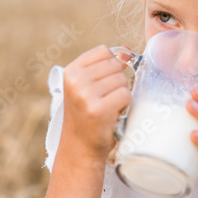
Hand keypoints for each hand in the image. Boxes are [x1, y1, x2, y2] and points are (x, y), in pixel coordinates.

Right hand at [61, 45, 131, 159]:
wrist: (80, 148)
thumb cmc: (87, 116)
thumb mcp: (88, 87)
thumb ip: (105, 66)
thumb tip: (126, 50)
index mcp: (71, 71)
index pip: (104, 51)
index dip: (112, 65)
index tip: (105, 83)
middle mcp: (75, 81)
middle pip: (115, 65)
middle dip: (118, 81)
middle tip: (107, 98)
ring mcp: (85, 95)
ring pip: (122, 80)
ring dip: (122, 94)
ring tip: (110, 107)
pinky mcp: (98, 110)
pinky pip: (126, 95)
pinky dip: (125, 105)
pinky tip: (114, 113)